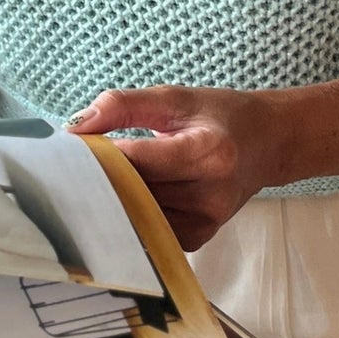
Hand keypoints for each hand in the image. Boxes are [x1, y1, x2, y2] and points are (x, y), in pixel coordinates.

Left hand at [66, 85, 276, 249]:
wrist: (268, 143)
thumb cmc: (220, 116)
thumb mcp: (174, 98)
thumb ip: (123, 106)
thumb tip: (75, 126)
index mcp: (208, 152)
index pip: (138, 161)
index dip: (100, 156)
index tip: (70, 149)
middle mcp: (211, 194)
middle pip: (136, 193)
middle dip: (101, 179)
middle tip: (71, 166)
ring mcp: (207, 223)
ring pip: (139, 216)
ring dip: (114, 198)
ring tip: (95, 178)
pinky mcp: (200, 239)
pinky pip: (152, 231)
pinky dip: (132, 213)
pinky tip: (121, 196)